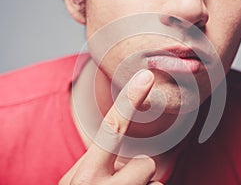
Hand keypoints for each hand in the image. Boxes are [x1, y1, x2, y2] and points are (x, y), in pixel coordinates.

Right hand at [59, 69, 163, 184]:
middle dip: (142, 168)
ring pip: (151, 181)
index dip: (130, 102)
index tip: (146, 77)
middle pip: (145, 163)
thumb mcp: (79, 182)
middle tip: (129, 181)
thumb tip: (127, 160)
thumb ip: (97, 163)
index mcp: (80, 176)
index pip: (110, 130)